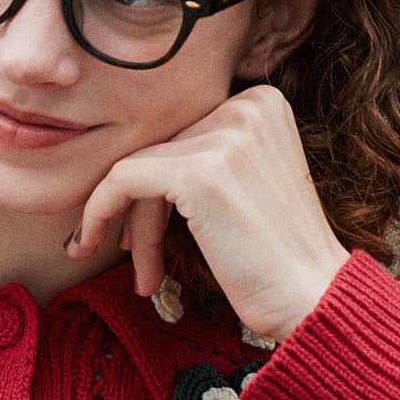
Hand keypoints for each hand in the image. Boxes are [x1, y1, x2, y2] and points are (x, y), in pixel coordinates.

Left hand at [64, 84, 350, 342]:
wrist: (311, 297)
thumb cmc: (276, 258)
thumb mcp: (244, 184)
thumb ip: (203, 158)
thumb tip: (130, 161)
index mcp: (262, 102)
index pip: (182, 134)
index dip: (159, 188)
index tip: (146, 233)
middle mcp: (247, 106)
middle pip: (160, 150)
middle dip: (143, 212)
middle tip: (136, 258)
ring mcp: (224, 135)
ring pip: (138, 169)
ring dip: (134, 228)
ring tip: (143, 277)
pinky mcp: (198, 172)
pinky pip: (121, 181)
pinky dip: (98, 212)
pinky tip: (88, 246)